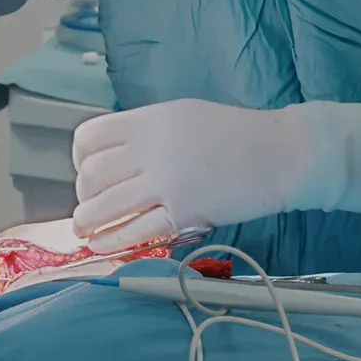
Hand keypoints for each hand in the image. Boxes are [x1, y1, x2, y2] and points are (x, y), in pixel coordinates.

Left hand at [70, 99, 360, 252]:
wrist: (280, 153)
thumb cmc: (234, 134)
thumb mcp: (182, 115)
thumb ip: (146, 132)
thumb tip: (112, 154)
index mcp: (149, 121)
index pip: (90, 139)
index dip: (80, 160)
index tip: (86, 173)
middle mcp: (151, 148)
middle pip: (92, 176)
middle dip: (84, 195)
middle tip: (89, 205)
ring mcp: (167, 181)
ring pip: (104, 205)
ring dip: (87, 221)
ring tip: (86, 228)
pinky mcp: (184, 212)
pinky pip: (134, 231)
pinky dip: (111, 241)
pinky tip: (103, 245)